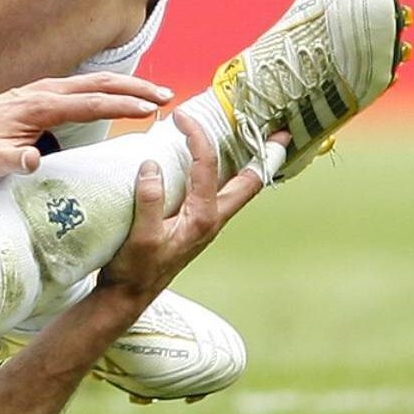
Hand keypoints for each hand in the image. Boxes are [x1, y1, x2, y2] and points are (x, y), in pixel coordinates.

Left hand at [0, 75, 171, 177]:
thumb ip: (14, 161)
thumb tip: (33, 160)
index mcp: (41, 107)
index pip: (91, 103)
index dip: (123, 105)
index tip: (152, 109)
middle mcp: (46, 92)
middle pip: (100, 84)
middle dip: (137, 89)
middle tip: (168, 97)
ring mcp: (43, 90)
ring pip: (94, 81)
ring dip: (126, 86)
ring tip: (154, 95)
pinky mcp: (40, 94)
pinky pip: (83, 86)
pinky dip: (107, 88)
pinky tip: (117, 95)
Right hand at [94, 113, 277, 305]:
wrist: (129, 296)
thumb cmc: (135, 271)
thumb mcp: (140, 237)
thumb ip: (148, 201)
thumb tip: (152, 165)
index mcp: (202, 218)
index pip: (207, 166)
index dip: (197, 137)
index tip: (182, 117)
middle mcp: (212, 219)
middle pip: (249, 181)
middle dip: (267, 156)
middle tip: (283, 133)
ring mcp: (207, 222)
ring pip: (237, 186)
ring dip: (248, 162)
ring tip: (257, 139)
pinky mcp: (196, 223)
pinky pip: (218, 191)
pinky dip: (224, 171)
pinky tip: (216, 163)